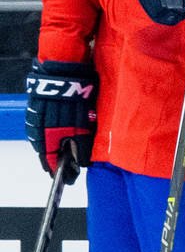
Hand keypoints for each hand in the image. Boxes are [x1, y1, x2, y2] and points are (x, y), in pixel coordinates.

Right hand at [24, 60, 97, 181]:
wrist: (63, 74)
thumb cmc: (74, 100)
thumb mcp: (83, 127)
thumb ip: (81, 147)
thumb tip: (80, 163)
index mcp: (48, 138)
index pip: (51, 162)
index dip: (60, 171)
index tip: (67, 177)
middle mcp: (37, 132)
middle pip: (45, 152)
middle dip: (56, 159)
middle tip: (67, 165)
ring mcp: (33, 120)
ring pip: (42, 139)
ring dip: (52, 145)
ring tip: (63, 149)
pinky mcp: (34, 109)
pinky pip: (40, 127)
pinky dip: (49, 133)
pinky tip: (58, 131)